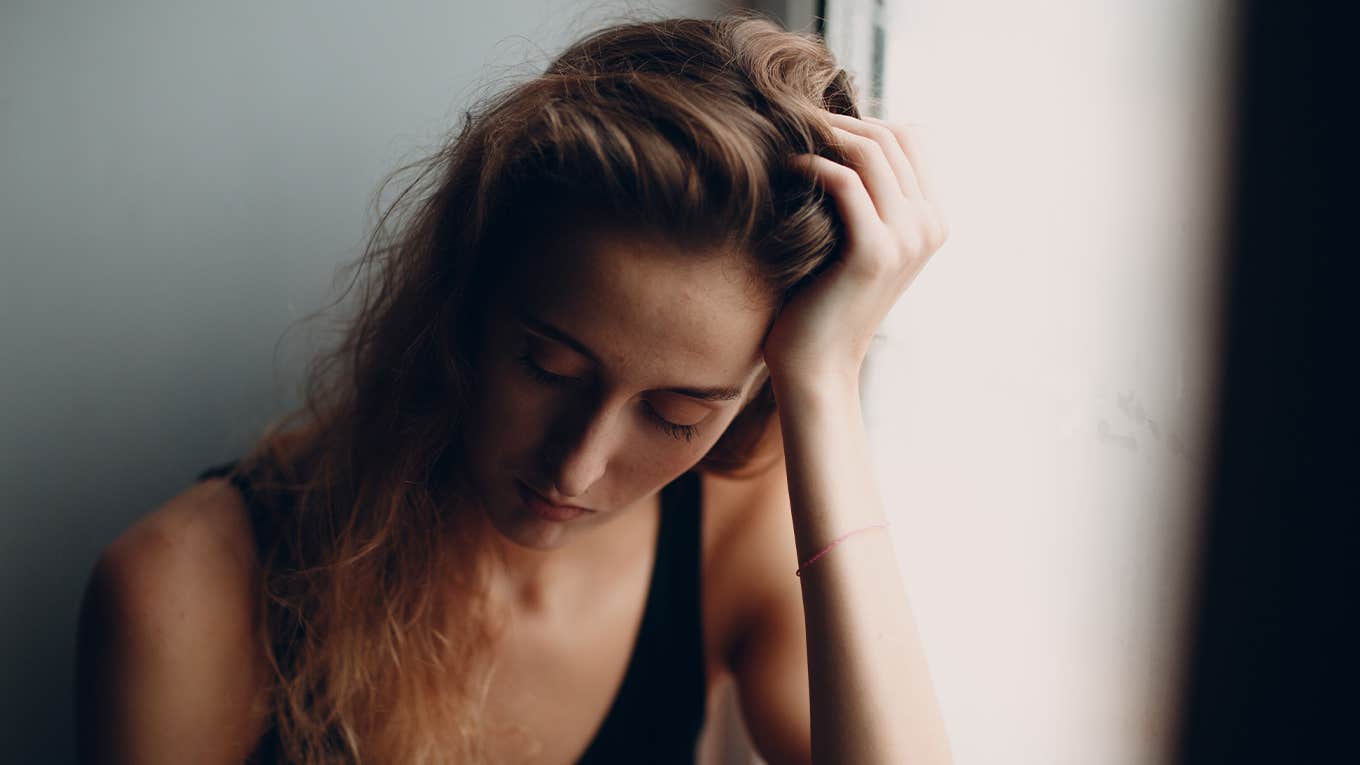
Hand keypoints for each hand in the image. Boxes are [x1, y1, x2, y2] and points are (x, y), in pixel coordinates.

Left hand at [763, 112, 948, 390]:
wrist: (816, 365)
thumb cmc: (822, 301)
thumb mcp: (852, 241)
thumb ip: (864, 198)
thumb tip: (842, 140)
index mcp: (932, 221)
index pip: (910, 138)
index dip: (863, 120)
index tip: (817, 121)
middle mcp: (929, 227)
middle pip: (892, 138)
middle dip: (841, 120)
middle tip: (794, 117)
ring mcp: (907, 240)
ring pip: (872, 152)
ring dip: (826, 134)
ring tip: (788, 135)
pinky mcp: (874, 253)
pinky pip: (845, 182)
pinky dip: (814, 163)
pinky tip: (788, 167)